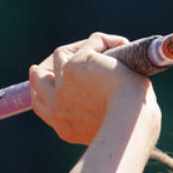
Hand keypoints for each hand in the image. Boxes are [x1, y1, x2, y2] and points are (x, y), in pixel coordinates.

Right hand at [29, 32, 157, 144]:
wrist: (133, 124)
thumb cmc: (133, 130)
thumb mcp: (111, 128)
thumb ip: (101, 116)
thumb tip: (111, 96)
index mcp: (66, 128)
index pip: (43, 106)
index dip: (46, 90)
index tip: (53, 79)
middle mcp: (57, 107)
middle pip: (39, 78)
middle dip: (48, 66)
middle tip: (65, 56)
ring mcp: (62, 85)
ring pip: (61, 55)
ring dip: (84, 49)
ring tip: (109, 51)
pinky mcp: (76, 66)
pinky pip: (90, 44)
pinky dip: (106, 42)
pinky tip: (123, 45)